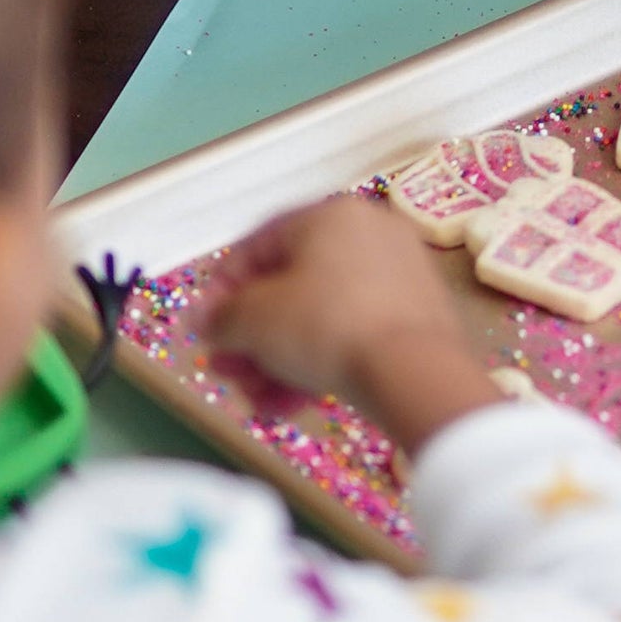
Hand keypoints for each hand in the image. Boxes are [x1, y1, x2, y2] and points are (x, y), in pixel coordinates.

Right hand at [202, 197, 498, 452]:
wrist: (414, 369)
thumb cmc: (324, 326)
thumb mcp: (254, 321)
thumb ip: (220, 317)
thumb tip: (202, 320)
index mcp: (331, 215)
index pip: (259, 243)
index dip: (222, 288)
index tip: (203, 328)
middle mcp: (370, 233)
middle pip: (290, 286)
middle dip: (251, 337)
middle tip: (226, 372)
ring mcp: (400, 273)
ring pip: (320, 315)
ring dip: (279, 360)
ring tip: (257, 401)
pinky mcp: (418, 314)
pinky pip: (354, 331)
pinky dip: (320, 362)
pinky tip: (291, 406)